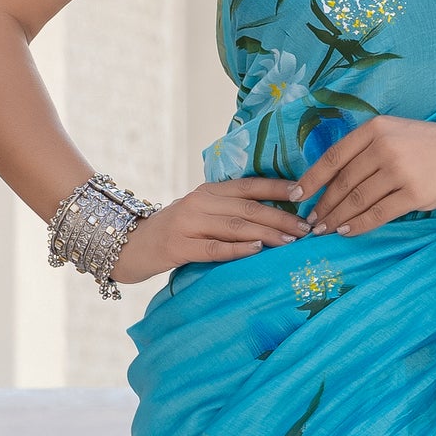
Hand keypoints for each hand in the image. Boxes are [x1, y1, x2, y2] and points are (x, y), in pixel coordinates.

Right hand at [113, 177, 305, 283]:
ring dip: (268, 233)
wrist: (128, 246)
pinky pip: (214, 248)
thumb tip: (275, 218)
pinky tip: (258, 250)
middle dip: (281, 217)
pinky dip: (238, 249)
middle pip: (247, 207)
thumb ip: (228, 211)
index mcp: (207, 191)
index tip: (304, 193)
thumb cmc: (173, 233)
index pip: (248, 185)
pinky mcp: (178, 247)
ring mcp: (187, 224)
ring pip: (235, 226)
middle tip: (307, 228)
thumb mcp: (199, 214)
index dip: (277, 188)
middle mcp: (198, 202)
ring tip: (292, 241)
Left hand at [297, 115, 435, 236]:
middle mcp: (385, 147)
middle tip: (311, 222)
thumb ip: (363, 150)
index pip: (334, 157)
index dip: (311, 179)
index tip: (296, 195)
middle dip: (323, 205)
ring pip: (358, 200)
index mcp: (375, 129)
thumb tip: (329, 181)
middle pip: (343, 182)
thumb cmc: (426, 146)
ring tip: (324, 230)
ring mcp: (399, 171)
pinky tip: (347, 231)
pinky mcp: (414, 194)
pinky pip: (378, 214)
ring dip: (337, 218)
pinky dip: (359, 225)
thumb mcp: (393, 134)